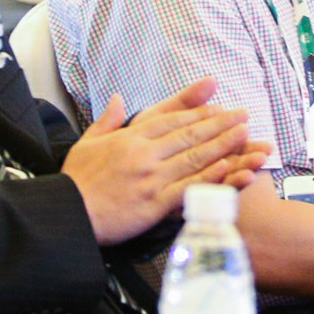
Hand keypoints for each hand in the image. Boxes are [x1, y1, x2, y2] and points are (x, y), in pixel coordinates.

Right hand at [60, 80, 267, 244]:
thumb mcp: (86, 142)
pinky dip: (209, 176)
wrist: (68, 215)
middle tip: (243, 115)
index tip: (218, 108)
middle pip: (189, 134)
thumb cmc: (76, 182)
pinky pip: (188, 186)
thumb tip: (118, 98)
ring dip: (223, 145)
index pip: (171, 120)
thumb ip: (107, 120)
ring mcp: (151, 177)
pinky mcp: (155, 203)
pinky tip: (228, 166)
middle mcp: (144, 153)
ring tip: (245, 135)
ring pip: (194, 157)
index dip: (197, 113)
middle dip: (219, 124)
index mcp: (129, 137)